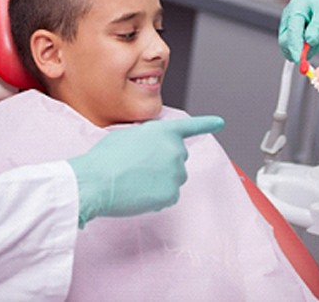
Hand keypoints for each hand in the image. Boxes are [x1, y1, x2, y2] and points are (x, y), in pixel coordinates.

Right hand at [68, 115, 224, 227]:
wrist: (98, 180)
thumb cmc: (106, 157)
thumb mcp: (127, 135)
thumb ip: (148, 138)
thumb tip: (152, 150)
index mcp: (163, 131)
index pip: (189, 126)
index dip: (206, 124)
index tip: (220, 122)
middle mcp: (175, 150)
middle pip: (178, 156)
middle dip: (164, 160)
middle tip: (140, 166)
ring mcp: (176, 173)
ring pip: (174, 177)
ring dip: (161, 179)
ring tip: (136, 179)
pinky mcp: (172, 194)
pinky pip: (169, 195)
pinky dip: (156, 196)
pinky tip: (139, 192)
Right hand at [278, 0, 318, 62]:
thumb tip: (309, 40)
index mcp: (297, 6)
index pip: (291, 28)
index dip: (293, 44)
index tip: (298, 58)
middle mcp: (293, 16)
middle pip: (285, 38)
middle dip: (295, 50)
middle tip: (305, 61)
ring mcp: (296, 27)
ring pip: (290, 46)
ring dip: (303, 52)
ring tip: (318, 44)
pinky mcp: (300, 37)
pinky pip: (299, 50)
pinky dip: (308, 52)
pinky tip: (317, 44)